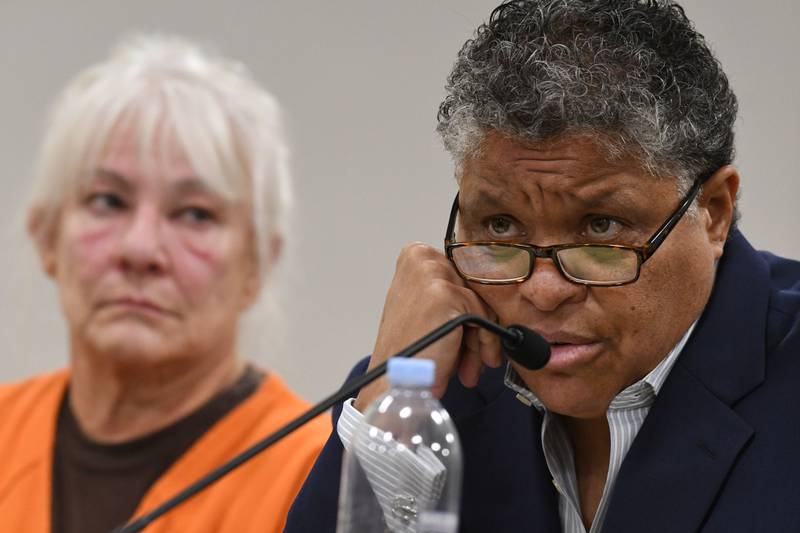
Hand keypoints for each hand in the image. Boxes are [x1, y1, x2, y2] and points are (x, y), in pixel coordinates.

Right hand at [354, 243, 502, 410]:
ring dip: (481, 340)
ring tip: (469, 367)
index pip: (463, 276)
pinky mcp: (445, 293)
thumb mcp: (429, 309)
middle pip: (473, 288)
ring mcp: (432, 273)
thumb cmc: (410, 352)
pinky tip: (469, 365)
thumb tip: (494, 298)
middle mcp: (421, 257)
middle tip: (472, 358)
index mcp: (415, 255)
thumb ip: (455, 293)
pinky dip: (483, 343)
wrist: (397, 382)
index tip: (471, 334)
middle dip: (477, 327)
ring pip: (481, 303)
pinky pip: (483, 317)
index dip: (470, 310)